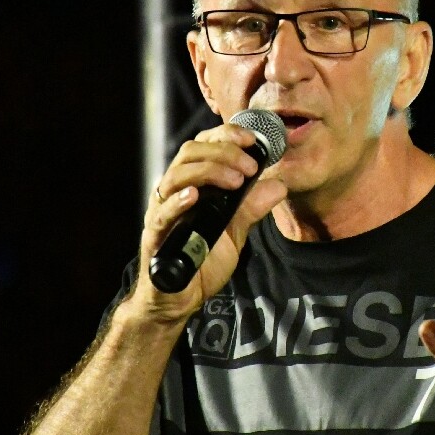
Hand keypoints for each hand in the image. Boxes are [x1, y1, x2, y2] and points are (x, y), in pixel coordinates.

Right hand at [128, 122, 287, 324]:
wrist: (181, 298)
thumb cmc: (202, 260)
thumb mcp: (235, 231)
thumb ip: (252, 207)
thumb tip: (279, 186)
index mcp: (192, 184)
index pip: (203, 145)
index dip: (226, 136)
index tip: (253, 141)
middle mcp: (173, 192)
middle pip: (189, 153)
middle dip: (223, 152)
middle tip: (250, 167)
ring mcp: (161, 212)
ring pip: (175, 176)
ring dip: (208, 171)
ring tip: (235, 181)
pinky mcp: (155, 237)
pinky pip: (161, 215)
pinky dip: (177, 202)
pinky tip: (195, 196)